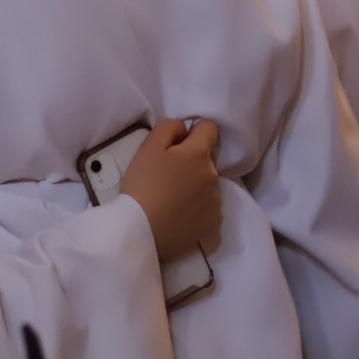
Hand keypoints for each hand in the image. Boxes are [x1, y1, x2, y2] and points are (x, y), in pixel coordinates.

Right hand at [120, 119, 221, 262]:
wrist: (142, 231)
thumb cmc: (142, 184)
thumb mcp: (148, 147)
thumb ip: (169, 127)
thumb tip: (184, 128)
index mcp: (199, 153)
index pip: (210, 128)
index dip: (194, 131)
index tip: (177, 143)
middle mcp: (214, 174)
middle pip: (208, 158)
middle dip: (193, 160)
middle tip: (168, 173)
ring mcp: (216, 201)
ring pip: (209, 183)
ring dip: (196, 184)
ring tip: (172, 197)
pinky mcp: (214, 223)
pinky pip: (209, 207)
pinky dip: (198, 207)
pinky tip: (179, 213)